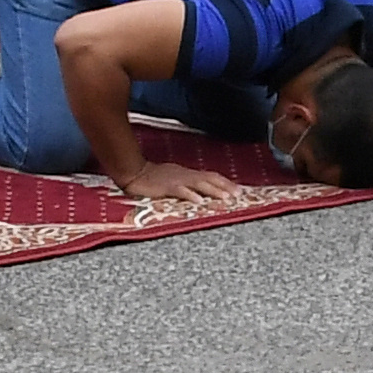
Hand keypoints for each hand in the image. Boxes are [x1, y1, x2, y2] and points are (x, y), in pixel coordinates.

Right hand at [116, 166, 250, 211]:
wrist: (134, 172)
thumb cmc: (152, 177)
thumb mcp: (173, 179)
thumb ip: (187, 184)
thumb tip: (201, 192)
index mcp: (188, 174)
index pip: (211, 176)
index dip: (225, 182)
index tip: (239, 189)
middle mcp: (185, 175)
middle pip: (209, 179)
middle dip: (225, 186)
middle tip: (239, 194)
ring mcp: (176, 180)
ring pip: (199, 184)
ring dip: (213, 190)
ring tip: (226, 198)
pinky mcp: (166, 186)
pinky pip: (181, 190)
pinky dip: (191, 195)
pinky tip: (199, 201)